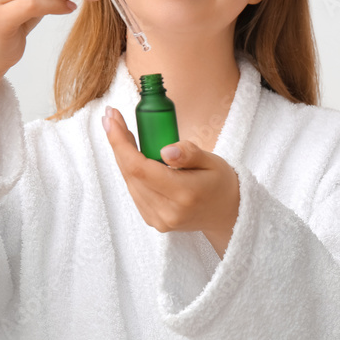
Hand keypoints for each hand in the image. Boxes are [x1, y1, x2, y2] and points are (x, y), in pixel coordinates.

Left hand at [102, 106, 239, 258]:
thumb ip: (189, 154)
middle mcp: (168, 211)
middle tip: (112, 118)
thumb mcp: (212, 161)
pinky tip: (130, 153)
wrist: (227, 213)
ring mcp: (159, 219)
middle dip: (117, 144)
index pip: (140, 168)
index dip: (121, 144)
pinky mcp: (153, 220)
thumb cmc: (221, 183)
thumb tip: (165, 150)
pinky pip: (135, 190)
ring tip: (120, 131)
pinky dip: (130, 170)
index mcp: (184, 194)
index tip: (112, 120)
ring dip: (121, 155)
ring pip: (129, 182)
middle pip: (130, 174)